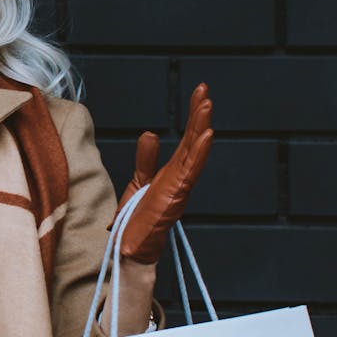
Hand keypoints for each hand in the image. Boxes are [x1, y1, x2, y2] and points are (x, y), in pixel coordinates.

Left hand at [113, 83, 213, 263]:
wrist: (131, 248)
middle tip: (204, 89)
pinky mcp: (175, 196)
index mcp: (174, 171)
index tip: (200, 93)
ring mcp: (180, 186)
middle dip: (199, 114)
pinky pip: (190, 171)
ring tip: (206, 104)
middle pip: (193, 140)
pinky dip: (198, 153)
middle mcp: (181, 177)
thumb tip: (150, 133)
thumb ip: (146, 157)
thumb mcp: (139, 180)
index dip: (193, 116)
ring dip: (201, 128)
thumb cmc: (137, 219)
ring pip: (194, 152)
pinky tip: (206, 135)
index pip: (187, 138)